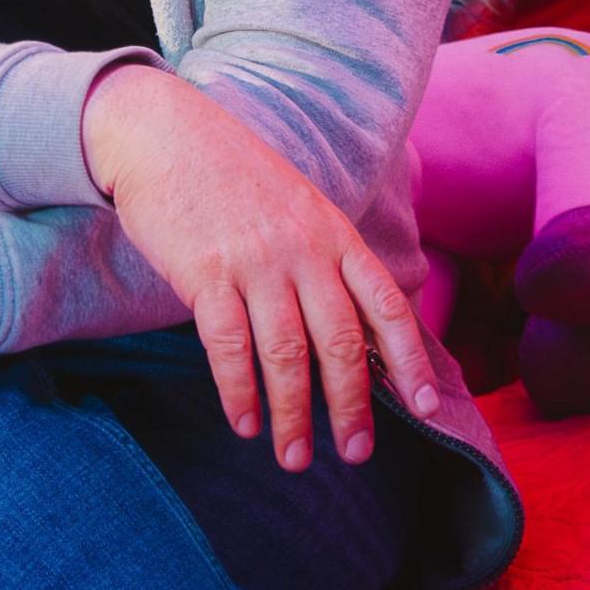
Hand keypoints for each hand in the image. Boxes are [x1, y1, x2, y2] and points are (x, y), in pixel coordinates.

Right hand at [81, 64, 441, 472]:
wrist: (162, 132)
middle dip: (352, 407)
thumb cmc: (230, 175)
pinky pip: (228, 345)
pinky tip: (244, 422)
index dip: (410, 362)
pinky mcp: (205, 272)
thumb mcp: (297, 206)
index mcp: (334, 234)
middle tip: (356, 452)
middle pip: (341, 342)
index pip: (387, 306)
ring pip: (287, 354)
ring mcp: (255, 261)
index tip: (427, 407)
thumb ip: (326, 258)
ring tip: (294, 457)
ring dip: (293, 415)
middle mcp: (304, 250)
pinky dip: (239, 391)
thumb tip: (353, 329)